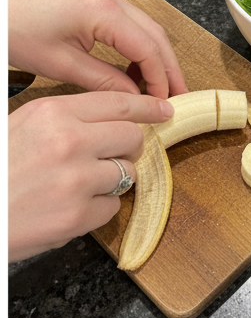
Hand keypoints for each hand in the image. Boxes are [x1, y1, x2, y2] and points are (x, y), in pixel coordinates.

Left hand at [8, 0, 188, 99]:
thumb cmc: (14, 27)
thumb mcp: (63, 65)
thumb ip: (106, 82)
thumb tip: (135, 99)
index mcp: (104, 11)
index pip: (150, 51)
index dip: (162, 81)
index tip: (165, 105)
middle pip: (157, 38)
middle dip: (169, 70)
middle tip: (176, 99)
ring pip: (147, 31)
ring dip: (155, 60)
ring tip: (155, 90)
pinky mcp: (94, 0)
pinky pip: (130, 26)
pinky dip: (138, 49)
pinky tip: (132, 71)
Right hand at [9, 91, 173, 260]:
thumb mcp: (21, 126)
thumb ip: (64, 121)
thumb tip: (106, 121)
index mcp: (51, 113)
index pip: (117, 102)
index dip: (146, 107)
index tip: (164, 109)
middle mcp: (69, 142)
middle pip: (132, 137)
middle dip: (127, 147)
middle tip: (106, 156)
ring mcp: (78, 180)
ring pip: (128, 173)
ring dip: (112, 180)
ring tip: (77, 184)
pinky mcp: (82, 215)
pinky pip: (113, 206)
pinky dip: (98, 208)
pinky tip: (69, 205)